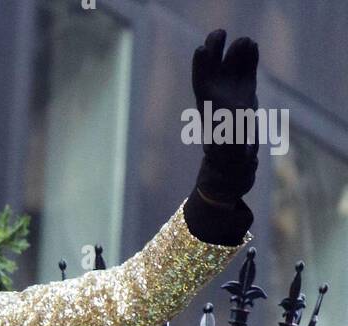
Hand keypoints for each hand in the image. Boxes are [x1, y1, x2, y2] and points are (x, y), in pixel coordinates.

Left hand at [191, 29, 259, 203]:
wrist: (235, 161)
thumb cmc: (226, 156)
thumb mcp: (226, 145)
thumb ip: (229, 131)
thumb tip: (233, 121)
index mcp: (206, 106)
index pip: (200, 80)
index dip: (200, 65)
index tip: (201, 50)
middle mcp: (217, 95)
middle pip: (214, 66)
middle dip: (216, 50)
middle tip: (220, 34)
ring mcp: (231, 90)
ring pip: (232, 65)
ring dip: (237, 51)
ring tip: (246, 41)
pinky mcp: (246, 90)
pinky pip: (247, 70)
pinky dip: (250, 59)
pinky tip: (254, 46)